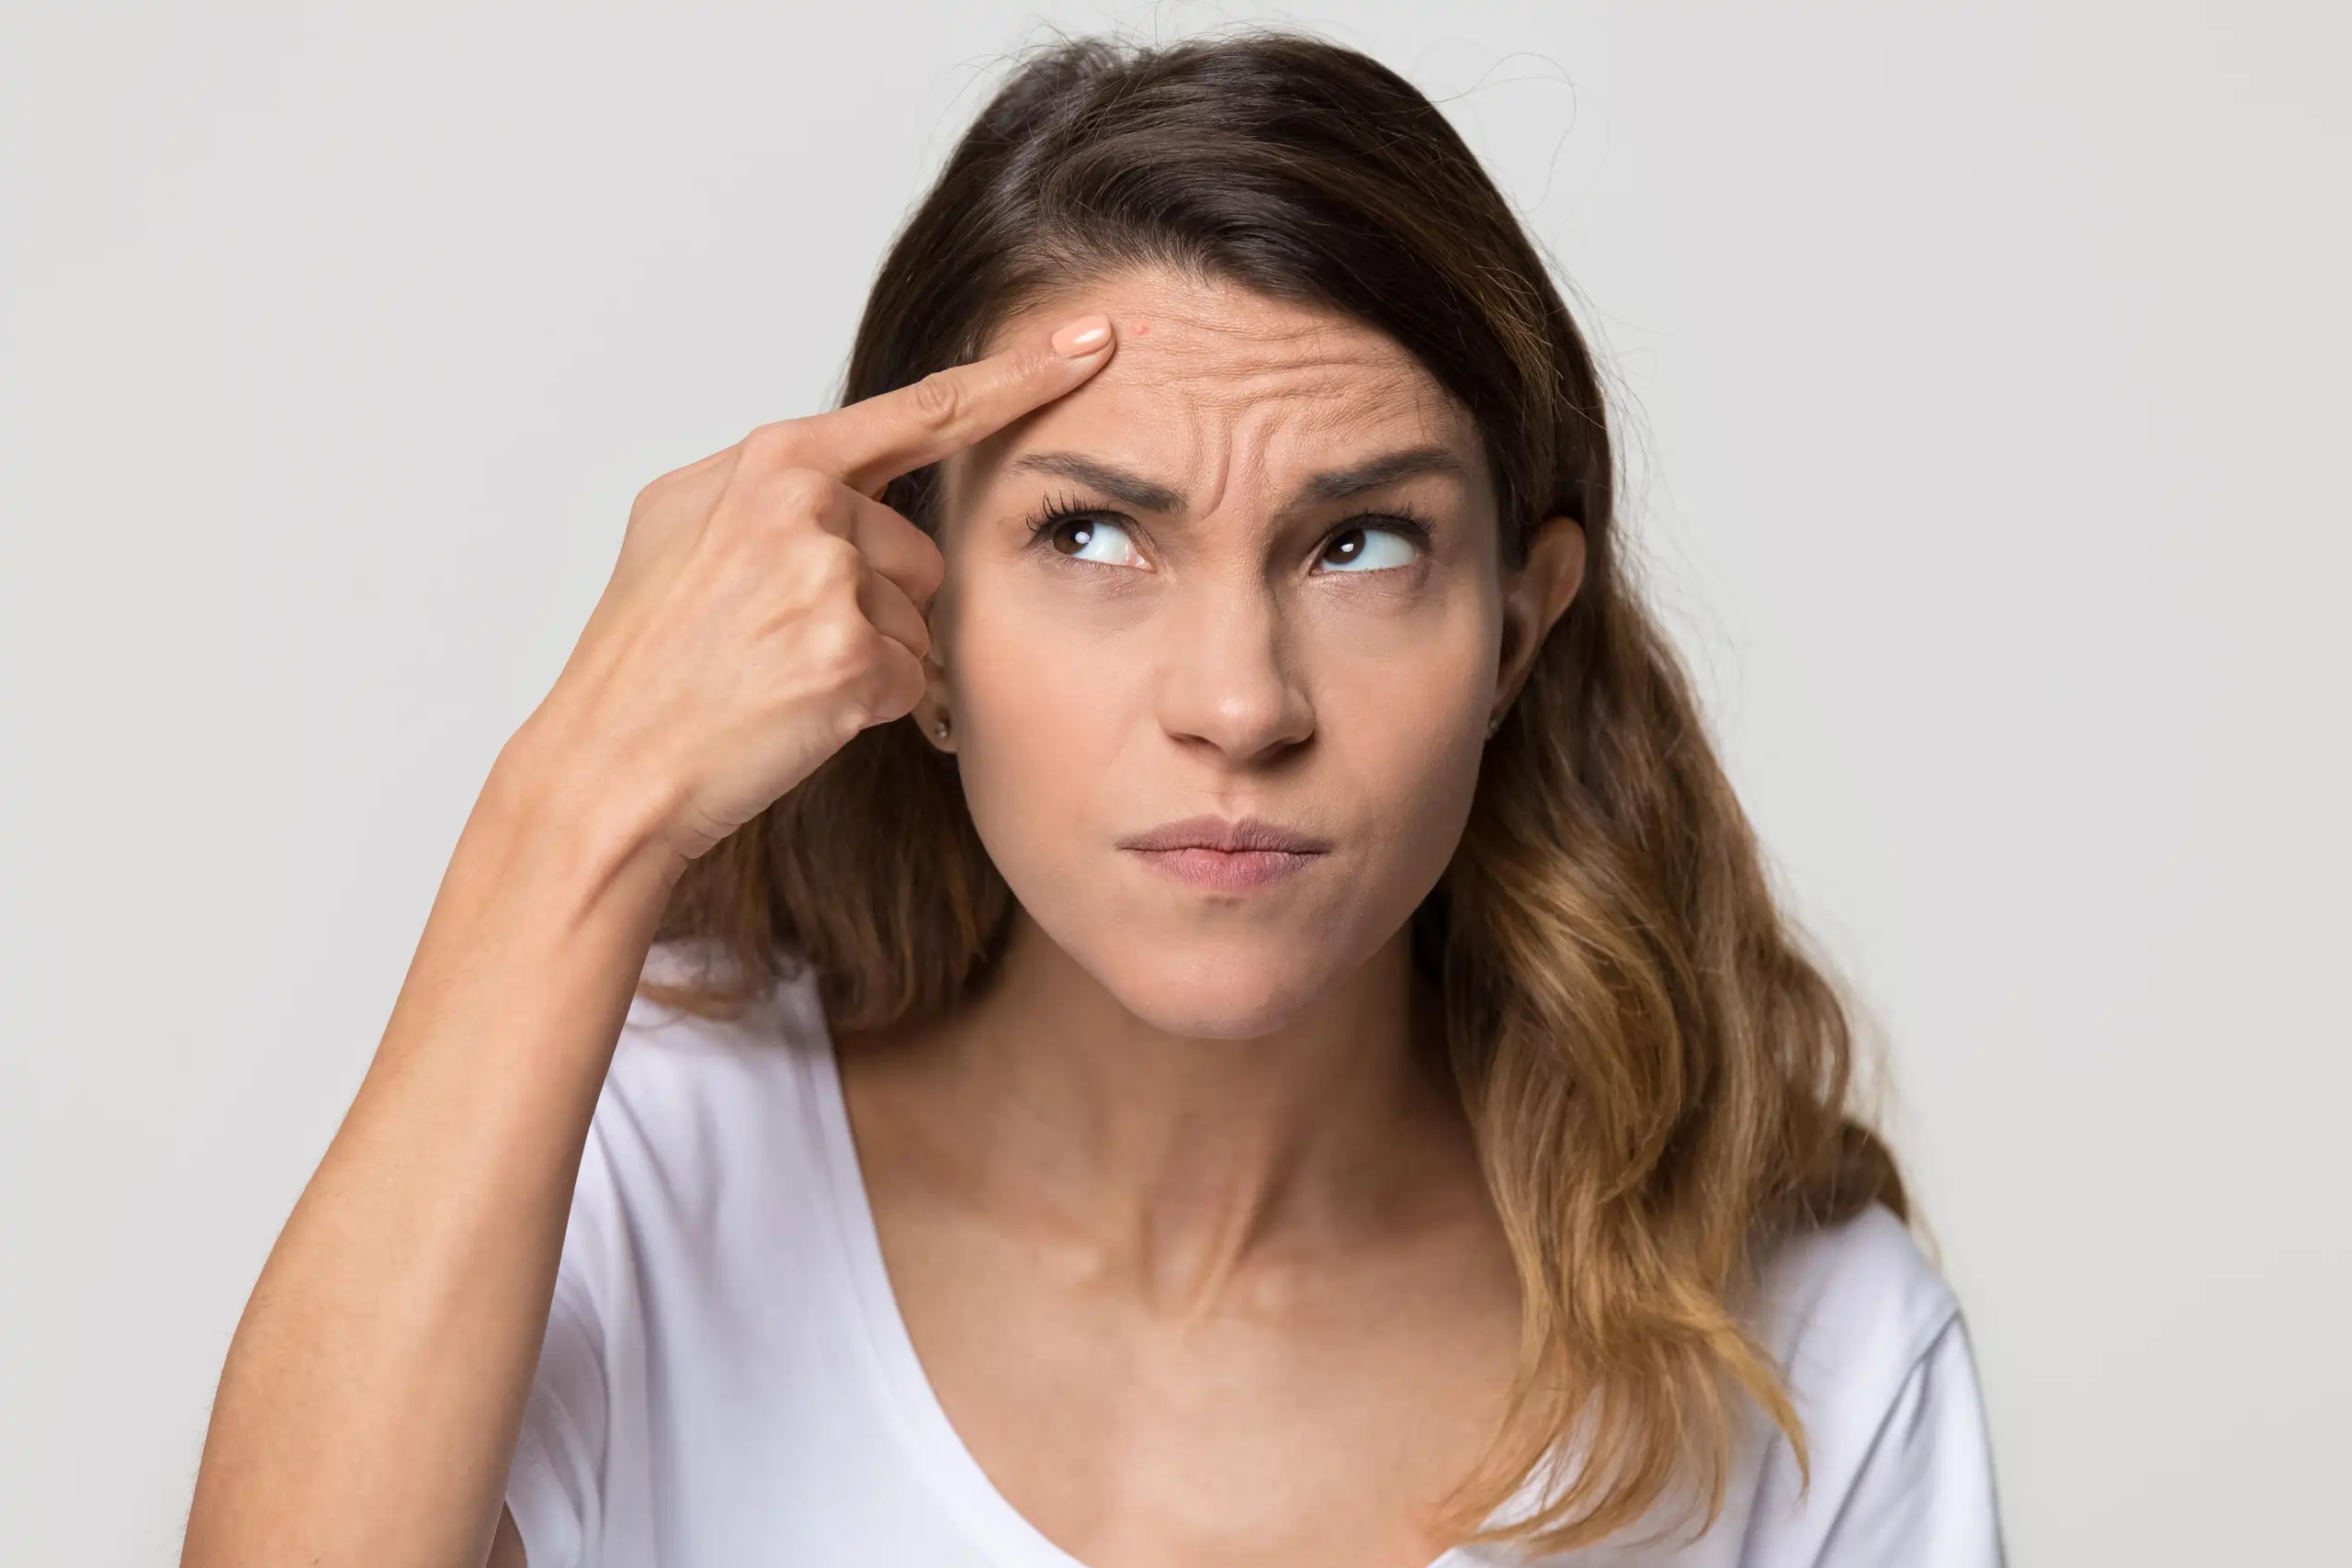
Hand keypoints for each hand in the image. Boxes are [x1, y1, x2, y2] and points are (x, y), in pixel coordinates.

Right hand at [516, 312, 1115, 871]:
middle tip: (777, 643)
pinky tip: (796, 711)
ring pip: (920, 619)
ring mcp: (826, 578)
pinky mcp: (848, 655)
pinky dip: (870, 707)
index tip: (1091, 347)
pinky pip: (912, 679)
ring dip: (874, 658)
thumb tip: (838, 481)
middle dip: (874, 605)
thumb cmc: (645, 658)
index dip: (1015, 380)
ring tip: (778, 676)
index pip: (919, 411)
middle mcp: (802, 504)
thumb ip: (773, 488)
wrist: (611, 763)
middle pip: (918, 551)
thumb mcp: (683, 530)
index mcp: (769, 463)